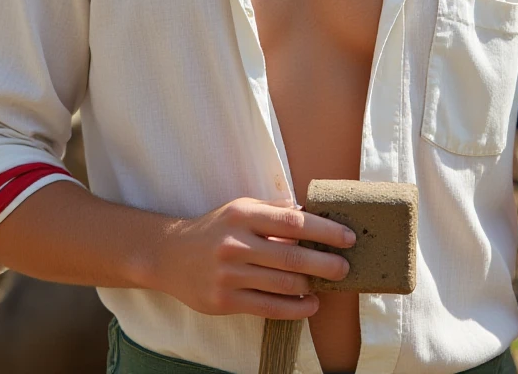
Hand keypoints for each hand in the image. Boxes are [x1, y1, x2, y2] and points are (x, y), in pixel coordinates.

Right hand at [152, 197, 354, 318]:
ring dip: (311, 286)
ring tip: (328, 284)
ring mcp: (229, 274)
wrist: (171, 255)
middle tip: (345, 267)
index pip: (292, 222)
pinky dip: (295, 309)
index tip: (347, 238)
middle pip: (291, 256)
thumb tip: (311, 211)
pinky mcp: (224, 301)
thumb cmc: (216, 228)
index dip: (323, 231)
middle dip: (324, 263)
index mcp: (243, 215)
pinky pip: (268, 308)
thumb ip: (274, 210)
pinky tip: (310, 304)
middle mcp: (236, 244)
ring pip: (282, 284)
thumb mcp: (241, 208)